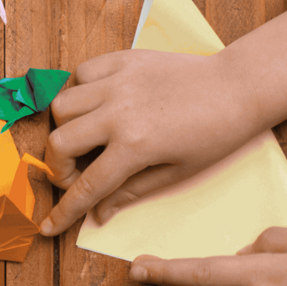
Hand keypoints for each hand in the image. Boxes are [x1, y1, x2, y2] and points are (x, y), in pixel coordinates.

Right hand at [39, 7, 286, 235]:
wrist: (238, 87)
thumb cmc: (215, 135)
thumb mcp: (176, 173)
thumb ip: (131, 191)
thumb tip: (99, 213)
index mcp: (135, 145)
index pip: (86, 186)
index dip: (64, 211)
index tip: (48, 226)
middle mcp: (118, 111)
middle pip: (59, 142)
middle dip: (58, 168)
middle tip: (76, 176)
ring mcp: (118, 81)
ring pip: (61, 104)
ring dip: (65, 127)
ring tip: (86, 138)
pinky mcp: (123, 59)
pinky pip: (81, 73)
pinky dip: (79, 91)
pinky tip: (96, 105)